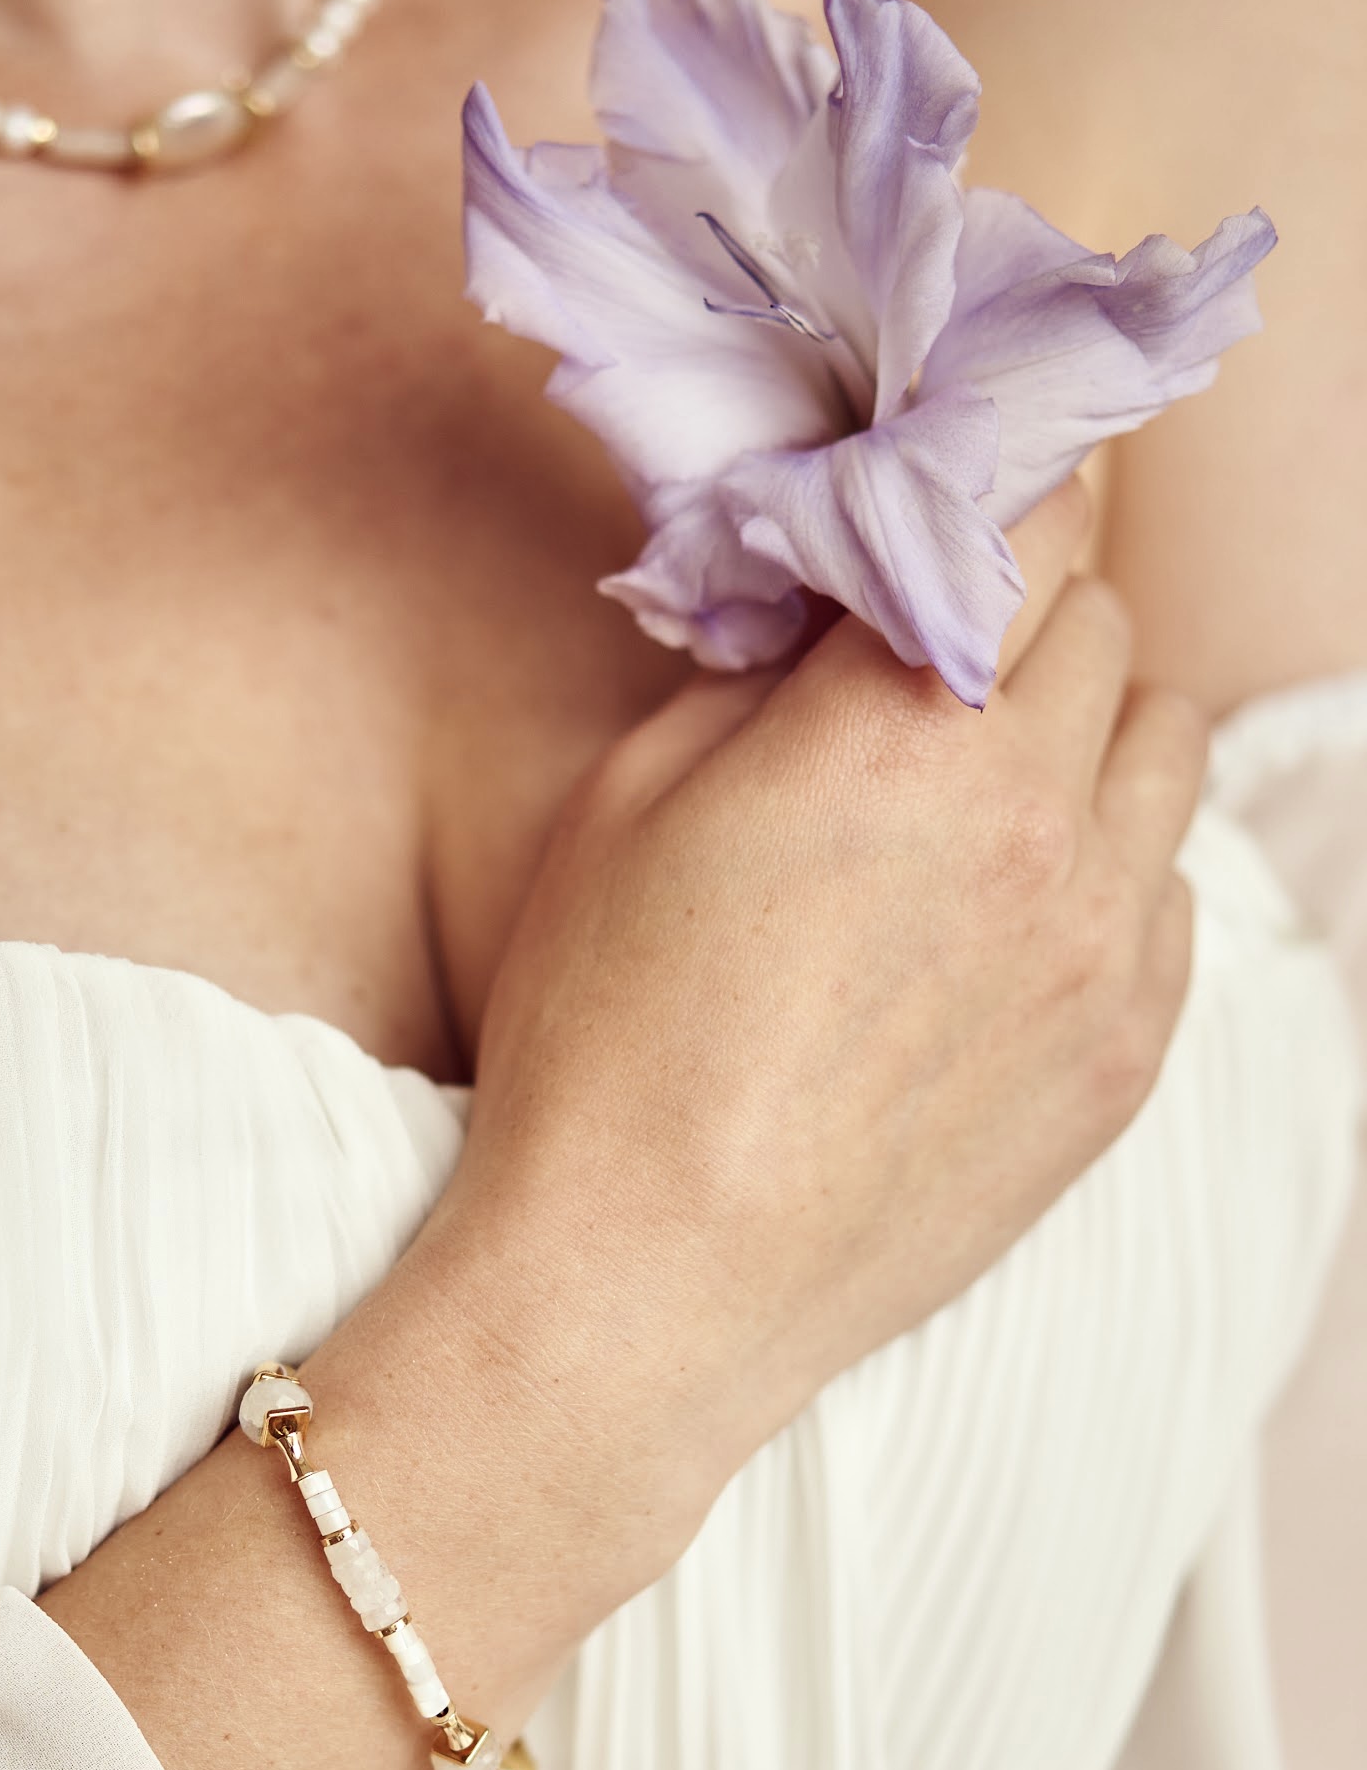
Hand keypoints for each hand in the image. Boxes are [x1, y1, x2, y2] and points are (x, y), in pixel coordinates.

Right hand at [437, 481, 1205, 1489]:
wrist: (643, 1289)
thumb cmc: (602, 1038)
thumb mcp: (629, 802)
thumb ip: (769, 674)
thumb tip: (844, 608)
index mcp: (907, 729)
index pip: (1039, 516)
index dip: (1000, 480)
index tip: (962, 487)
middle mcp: (1041, 821)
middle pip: (1109, 625)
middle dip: (1023, 616)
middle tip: (928, 665)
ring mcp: (1105, 949)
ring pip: (1166, 753)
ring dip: (1086, 737)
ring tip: (975, 802)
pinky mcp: (1127, 1060)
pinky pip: (1169, 897)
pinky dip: (1104, 875)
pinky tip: (997, 931)